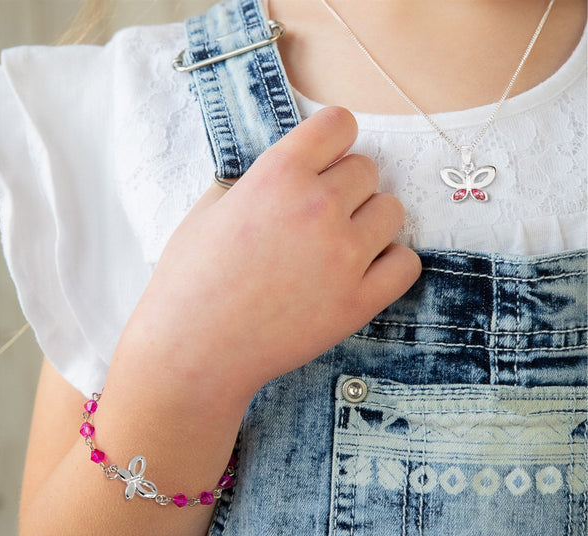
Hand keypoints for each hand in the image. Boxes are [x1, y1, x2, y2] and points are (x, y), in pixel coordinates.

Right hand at [118, 107, 420, 400]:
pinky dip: (390, 262)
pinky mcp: (359, 302)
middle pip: (367, 169)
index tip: (328, 155)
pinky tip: (363, 270)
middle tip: (319, 213)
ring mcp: (344, 257)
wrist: (194, 351)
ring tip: (339, 243)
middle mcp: (319, 207)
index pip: (338, 123)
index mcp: (279, 175)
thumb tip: (286, 170)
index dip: (333, 137)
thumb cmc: (190, 281)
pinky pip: (406, 263)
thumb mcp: (207, 211)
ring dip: (370, 220)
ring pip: (392, 210)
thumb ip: (253, 180)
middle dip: (346, 185)